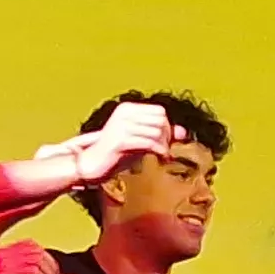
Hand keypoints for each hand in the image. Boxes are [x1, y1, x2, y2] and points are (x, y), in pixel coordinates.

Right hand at [49, 101, 181, 183]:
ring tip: (162, 156)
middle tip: (164, 150)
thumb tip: (183, 132)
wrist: (91, 164)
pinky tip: (161, 158)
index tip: (164, 142)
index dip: (167, 126)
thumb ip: (159, 134)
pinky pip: (149, 142)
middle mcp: (124, 113)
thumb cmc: (115, 153)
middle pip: (161, 120)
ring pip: (157, 131)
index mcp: (127, 109)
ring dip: (164, 146)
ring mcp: (121, 125)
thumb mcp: (139, 140)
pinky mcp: (120, 140)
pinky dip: (160, 151)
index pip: (159, 111)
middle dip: (167, 136)